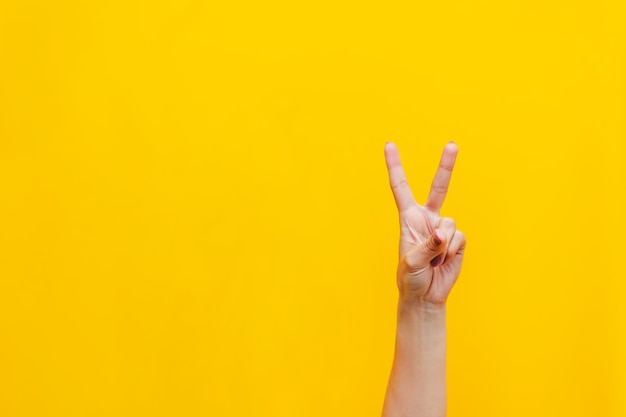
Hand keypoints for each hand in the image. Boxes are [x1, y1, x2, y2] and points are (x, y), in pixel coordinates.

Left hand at [384, 141, 465, 305]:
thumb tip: (444, 234)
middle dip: (446, 166)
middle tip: (453, 145)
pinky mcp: (458, 240)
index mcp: (408, 218)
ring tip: (433, 261)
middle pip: (438, 188)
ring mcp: (444, 228)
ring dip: (442, 247)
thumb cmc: (410, 278)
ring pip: (450, 224)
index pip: (400, 187)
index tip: (389, 145)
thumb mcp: (411, 262)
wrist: (425, 295)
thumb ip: (428, 246)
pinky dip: (451, 252)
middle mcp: (427, 218)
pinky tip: (443, 262)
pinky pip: (460, 238)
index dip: (395, 166)